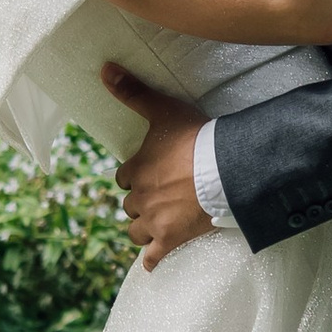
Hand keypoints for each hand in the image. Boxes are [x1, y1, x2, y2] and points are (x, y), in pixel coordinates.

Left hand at [101, 62, 212, 269]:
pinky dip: (152, 259)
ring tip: (157, 224)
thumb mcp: (163, 109)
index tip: (149, 175)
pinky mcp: (171, 240)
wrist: (226, 170)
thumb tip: (104, 69)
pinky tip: (154, 262)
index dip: (135, 176)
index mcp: (136, 170)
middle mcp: (140, 198)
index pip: (124, 178)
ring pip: (135, 231)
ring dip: (143, 228)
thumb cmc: (197, 138)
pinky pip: (153, 257)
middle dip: (141, 202)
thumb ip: (133, 91)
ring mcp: (155, 221)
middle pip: (130, 206)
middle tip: (160, 198)